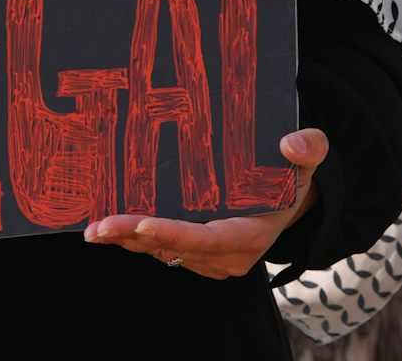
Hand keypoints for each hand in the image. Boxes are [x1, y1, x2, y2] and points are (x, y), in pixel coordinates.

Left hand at [82, 128, 326, 278]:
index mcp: (250, 236)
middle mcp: (225, 255)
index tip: (142, 223)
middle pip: (175, 247)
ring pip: (160, 250)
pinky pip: (156, 246)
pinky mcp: (190, 253)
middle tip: (98, 227)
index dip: (175, 233)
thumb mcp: (306, 162)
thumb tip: (294, 143)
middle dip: (135, 236)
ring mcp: (206, 258)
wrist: (284, 201)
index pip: (209, 239)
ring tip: (93, 226)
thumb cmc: (290, 176)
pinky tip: (102, 223)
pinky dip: (130, 235)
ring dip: (126, 239)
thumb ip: (308, 149)